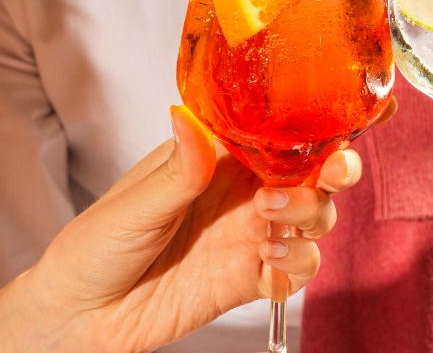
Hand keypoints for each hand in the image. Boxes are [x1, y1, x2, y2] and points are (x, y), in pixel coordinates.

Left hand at [0, 99, 394, 352]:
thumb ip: (178, 170)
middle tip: (331, 172)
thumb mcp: (135, 204)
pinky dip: (296, 267)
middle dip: (335, 168)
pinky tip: (270, 266)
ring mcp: (252, 234)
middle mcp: (245, 192)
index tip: (349, 117)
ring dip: (311, 216)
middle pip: (313, 171)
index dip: (318, 123)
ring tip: (271, 221)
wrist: (83, 315)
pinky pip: (296, 269)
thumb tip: (191, 120)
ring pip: (315, 217)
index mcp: (219, 157)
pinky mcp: (252, 276)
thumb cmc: (96, 245)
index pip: (279, 130)